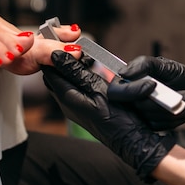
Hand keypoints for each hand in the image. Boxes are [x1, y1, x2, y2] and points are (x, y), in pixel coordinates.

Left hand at [43, 51, 175, 180]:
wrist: (133, 141)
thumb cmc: (119, 119)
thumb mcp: (99, 90)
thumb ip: (77, 72)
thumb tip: (57, 56)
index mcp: (67, 98)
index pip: (50, 71)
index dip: (55, 55)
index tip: (65, 42)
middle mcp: (68, 103)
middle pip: (57, 75)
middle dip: (64, 60)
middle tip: (78, 49)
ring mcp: (77, 106)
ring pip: (68, 80)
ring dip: (76, 67)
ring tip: (89, 59)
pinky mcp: (87, 108)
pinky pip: (79, 87)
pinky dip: (84, 76)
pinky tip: (96, 71)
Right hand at [118, 56, 184, 129]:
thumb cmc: (180, 74)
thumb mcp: (163, 65)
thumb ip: (143, 65)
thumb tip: (123, 73)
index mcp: (130, 83)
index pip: (117, 92)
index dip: (133, 91)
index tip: (152, 85)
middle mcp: (133, 100)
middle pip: (138, 107)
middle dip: (163, 101)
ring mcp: (143, 115)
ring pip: (152, 118)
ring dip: (176, 109)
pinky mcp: (154, 125)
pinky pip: (163, 126)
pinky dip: (180, 117)